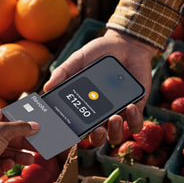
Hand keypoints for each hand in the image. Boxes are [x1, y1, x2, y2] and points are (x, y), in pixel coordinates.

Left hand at [0, 109, 38, 182]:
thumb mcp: (1, 132)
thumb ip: (20, 128)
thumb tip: (34, 126)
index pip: (3, 116)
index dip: (18, 121)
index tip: (33, 125)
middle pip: (5, 135)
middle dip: (21, 141)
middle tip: (37, 145)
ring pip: (3, 150)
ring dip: (17, 155)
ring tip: (30, 159)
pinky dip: (5, 164)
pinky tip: (10, 165)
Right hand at [43, 28, 156, 144]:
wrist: (126, 44)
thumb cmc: (99, 53)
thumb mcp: (78, 60)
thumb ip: (63, 72)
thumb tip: (47, 87)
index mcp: (84, 106)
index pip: (76, 126)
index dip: (72, 134)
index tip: (70, 132)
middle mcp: (100, 114)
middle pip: (96, 138)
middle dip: (96, 138)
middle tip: (97, 129)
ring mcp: (119, 113)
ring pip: (116, 136)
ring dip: (115, 131)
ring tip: (114, 117)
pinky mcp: (136, 108)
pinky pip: (136, 123)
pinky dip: (134, 120)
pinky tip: (129, 106)